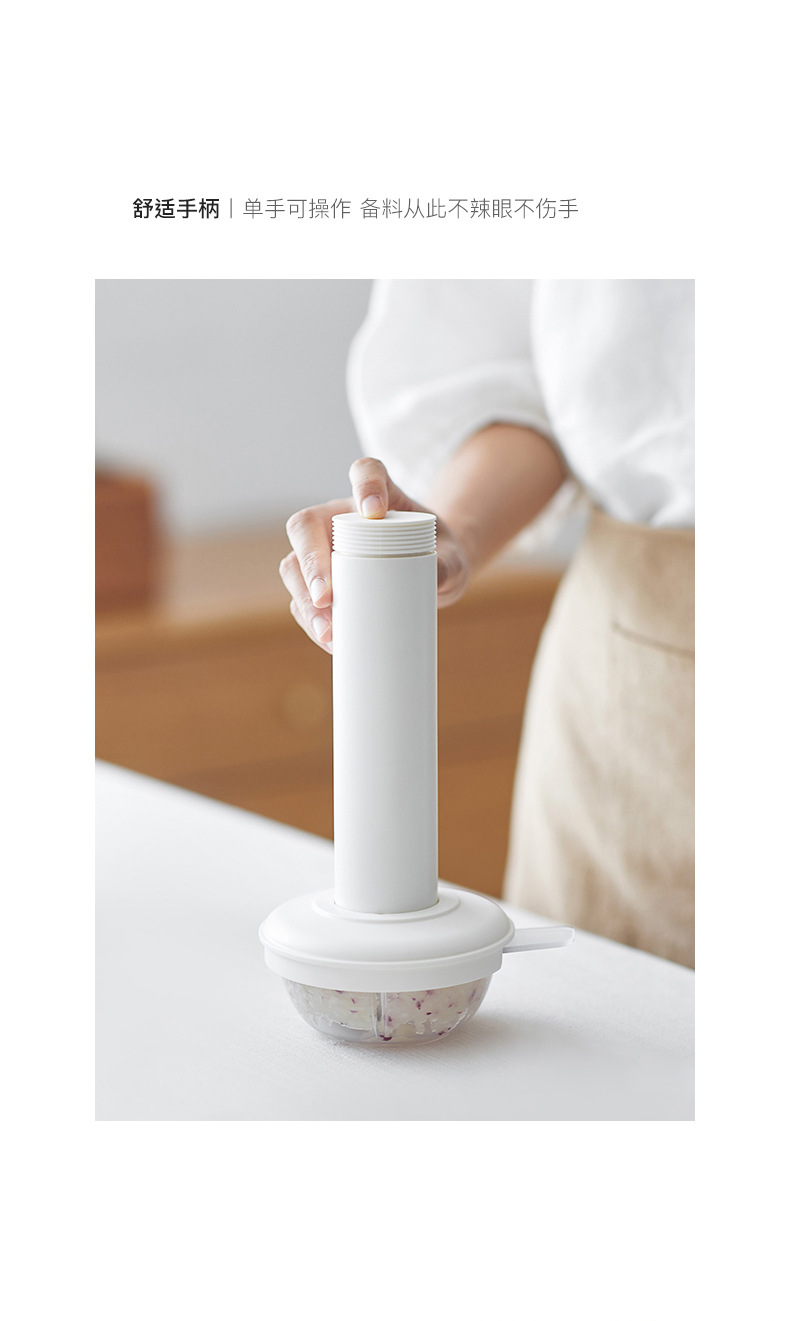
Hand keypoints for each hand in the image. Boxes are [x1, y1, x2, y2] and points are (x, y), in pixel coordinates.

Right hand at [279, 457, 469, 652]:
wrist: (432, 575)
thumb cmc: (438, 558)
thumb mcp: (450, 560)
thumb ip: (447, 566)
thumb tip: (433, 580)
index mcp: (377, 494)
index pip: (366, 472)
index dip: (365, 485)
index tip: (374, 510)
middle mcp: (340, 518)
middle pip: (306, 525)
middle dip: (309, 561)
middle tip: (326, 596)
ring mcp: (323, 550)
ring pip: (293, 565)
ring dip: (303, 598)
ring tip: (327, 629)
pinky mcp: (320, 583)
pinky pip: (302, 599)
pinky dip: (311, 620)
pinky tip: (328, 639)